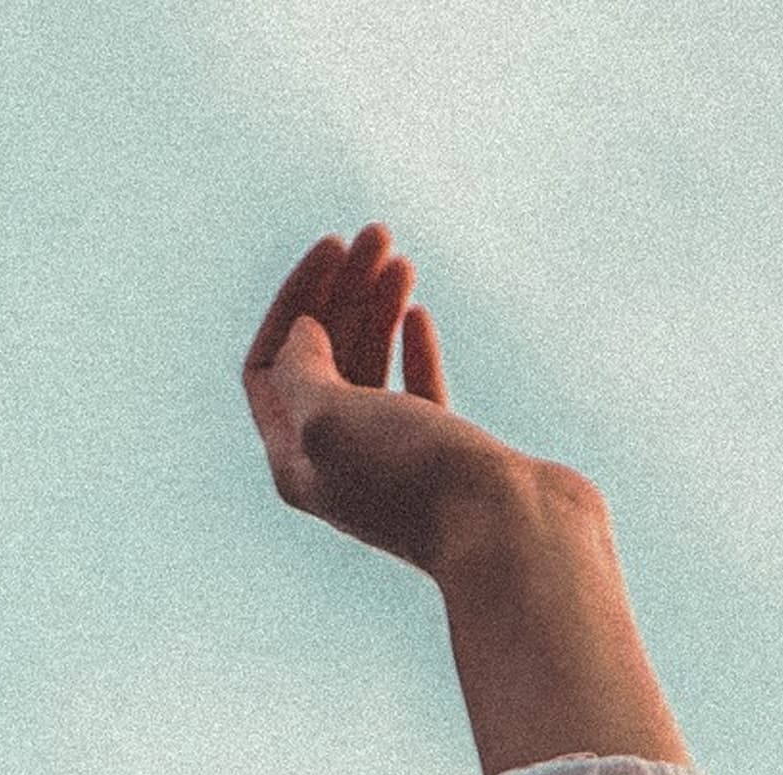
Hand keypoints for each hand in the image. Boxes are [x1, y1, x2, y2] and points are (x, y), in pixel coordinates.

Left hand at [240, 225, 529, 582]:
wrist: (513, 533)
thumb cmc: (416, 477)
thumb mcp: (331, 418)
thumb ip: (301, 372)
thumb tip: (299, 335)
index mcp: (294, 462)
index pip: (269, 366)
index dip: (294, 302)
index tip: (330, 250)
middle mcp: (336, 464)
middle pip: (321, 360)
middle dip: (341, 291)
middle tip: (375, 232)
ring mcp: (393, 460)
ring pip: (370, 369)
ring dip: (376, 309)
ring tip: (398, 257)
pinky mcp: (446, 457)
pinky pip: (414, 395)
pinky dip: (410, 350)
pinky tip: (416, 314)